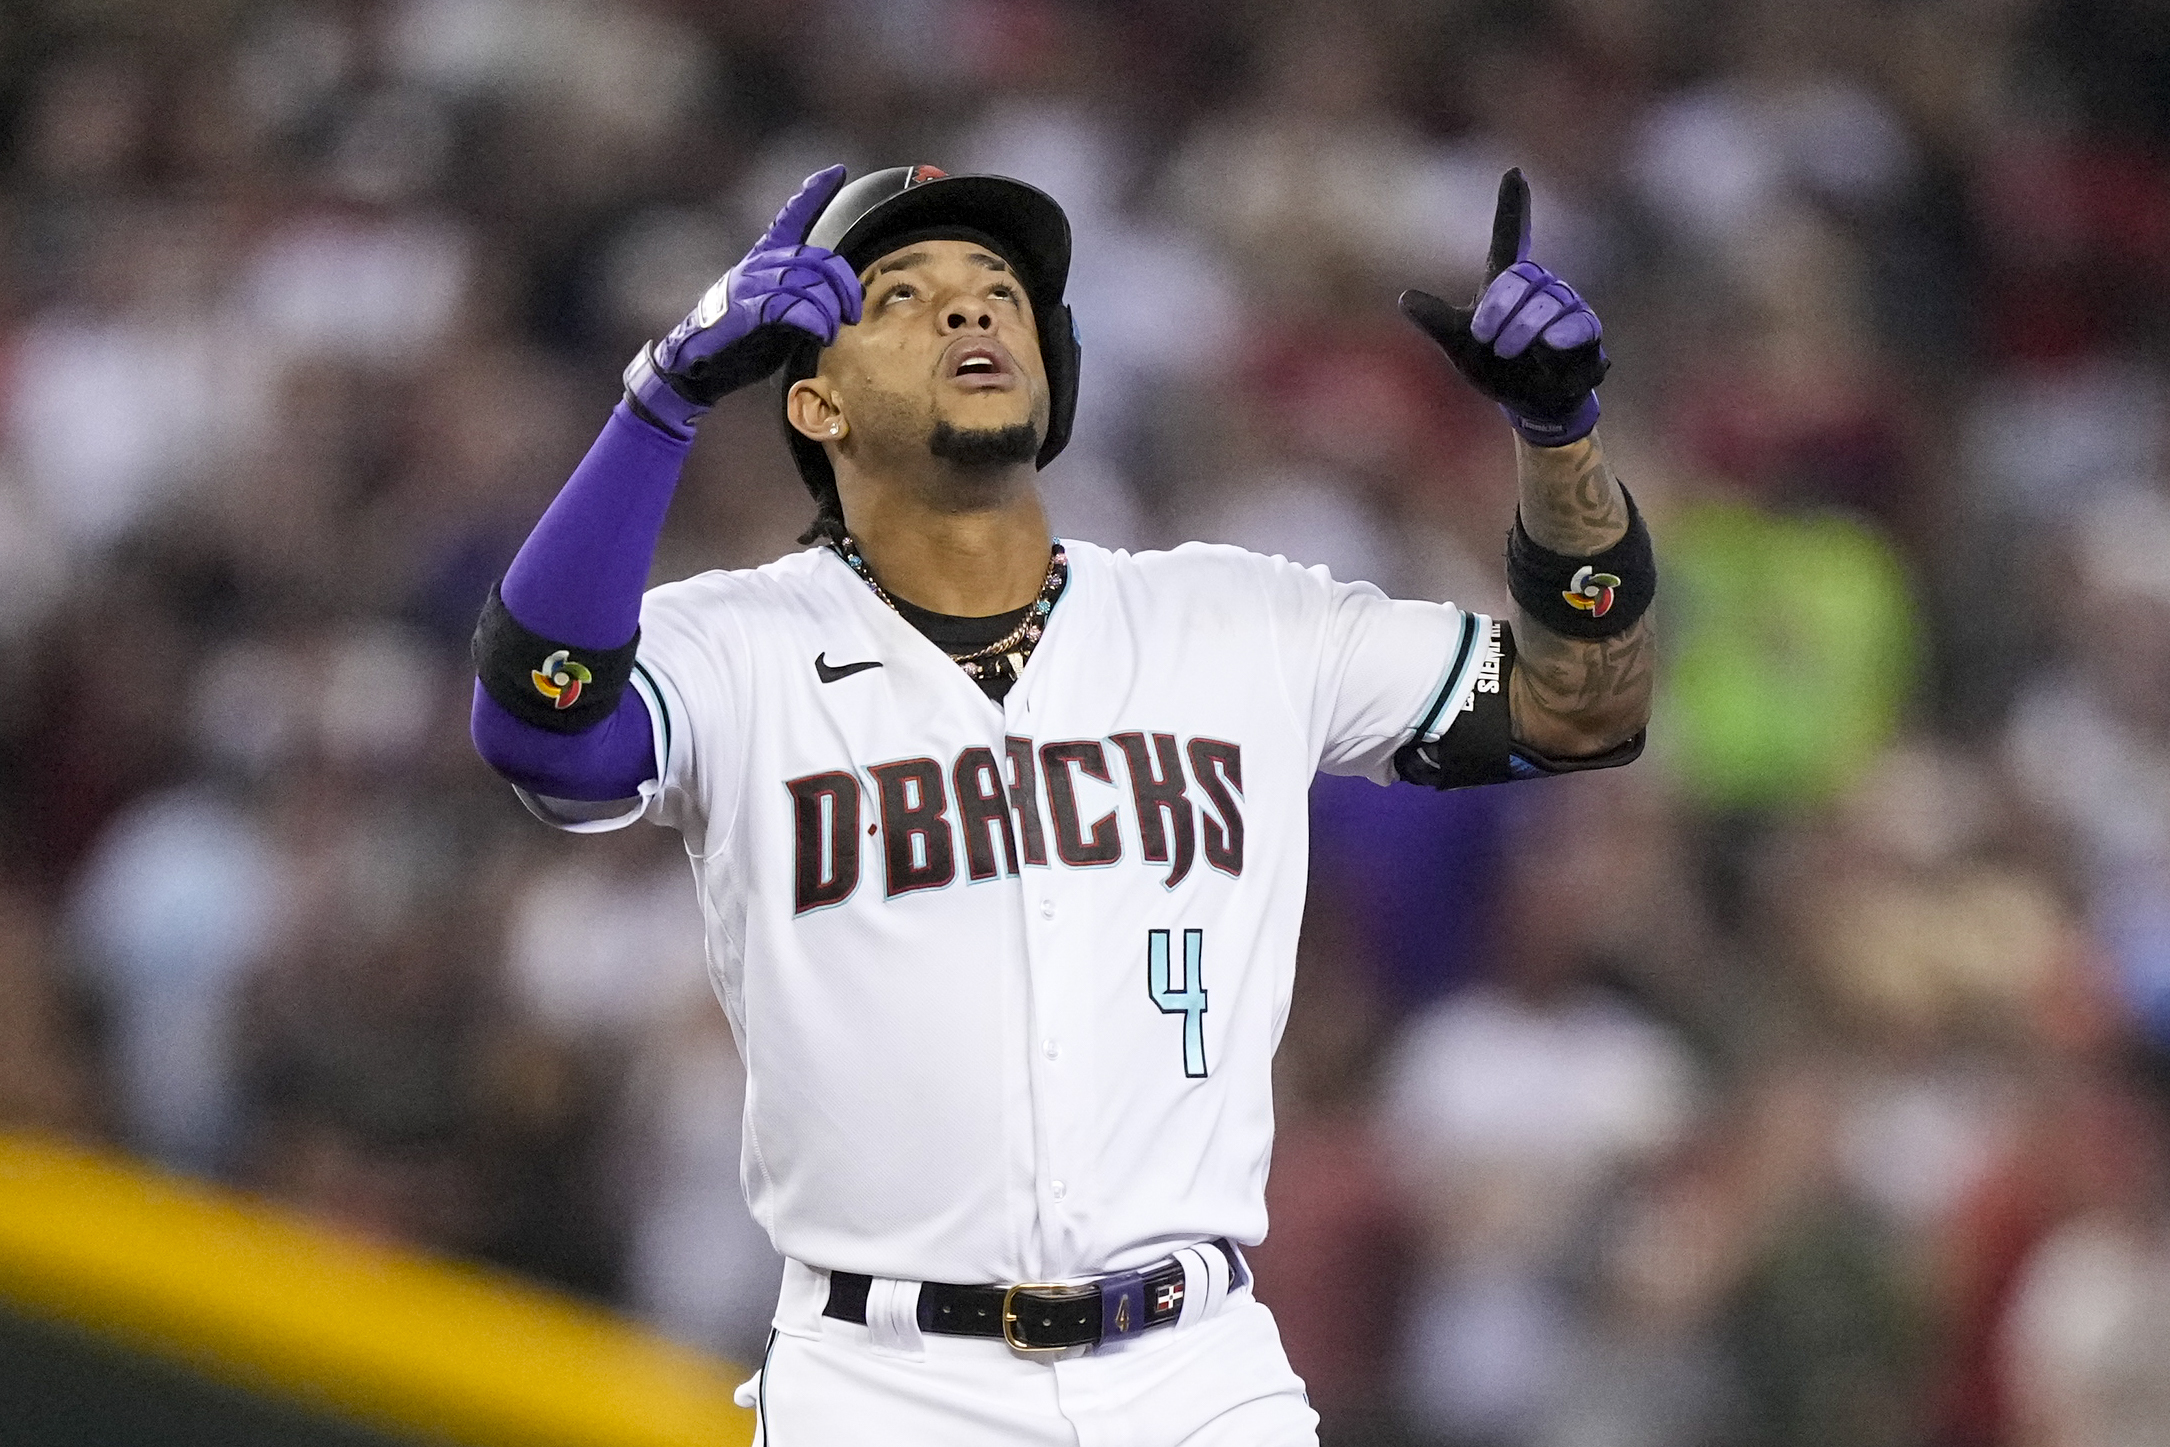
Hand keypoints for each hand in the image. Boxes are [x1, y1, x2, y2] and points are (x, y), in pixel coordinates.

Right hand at [623, 165, 864, 437]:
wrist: (695, 365)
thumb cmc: (740, 341)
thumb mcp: (776, 311)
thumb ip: (801, 296)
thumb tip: (838, 300)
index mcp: (765, 258)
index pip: (791, 218)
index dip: (813, 193)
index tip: (835, 171)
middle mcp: (760, 264)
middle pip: (819, 260)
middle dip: (844, 287)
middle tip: (852, 313)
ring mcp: (752, 285)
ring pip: (810, 284)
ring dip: (830, 310)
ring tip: (832, 331)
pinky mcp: (748, 310)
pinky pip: (793, 307)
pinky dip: (814, 321)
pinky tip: (821, 334)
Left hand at [1399, 169, 1608, 446]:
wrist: (1530, 405)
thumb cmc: (1496, 370)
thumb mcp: (1460, 348)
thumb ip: (1438, 322)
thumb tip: (1405, 298)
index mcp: (1504, 285)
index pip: (1510, 237)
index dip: (1511, 206)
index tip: (1513, 173)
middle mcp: (1538, 287)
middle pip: (1523, 277)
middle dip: (1501, 311)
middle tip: (1490, 341)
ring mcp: (1566, 305)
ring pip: (1549, 301)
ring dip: (1526, 332)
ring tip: (1514, 355)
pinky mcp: (1587, 330)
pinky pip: (1577, 325)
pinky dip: (1559, 340)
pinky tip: (1550, 351)